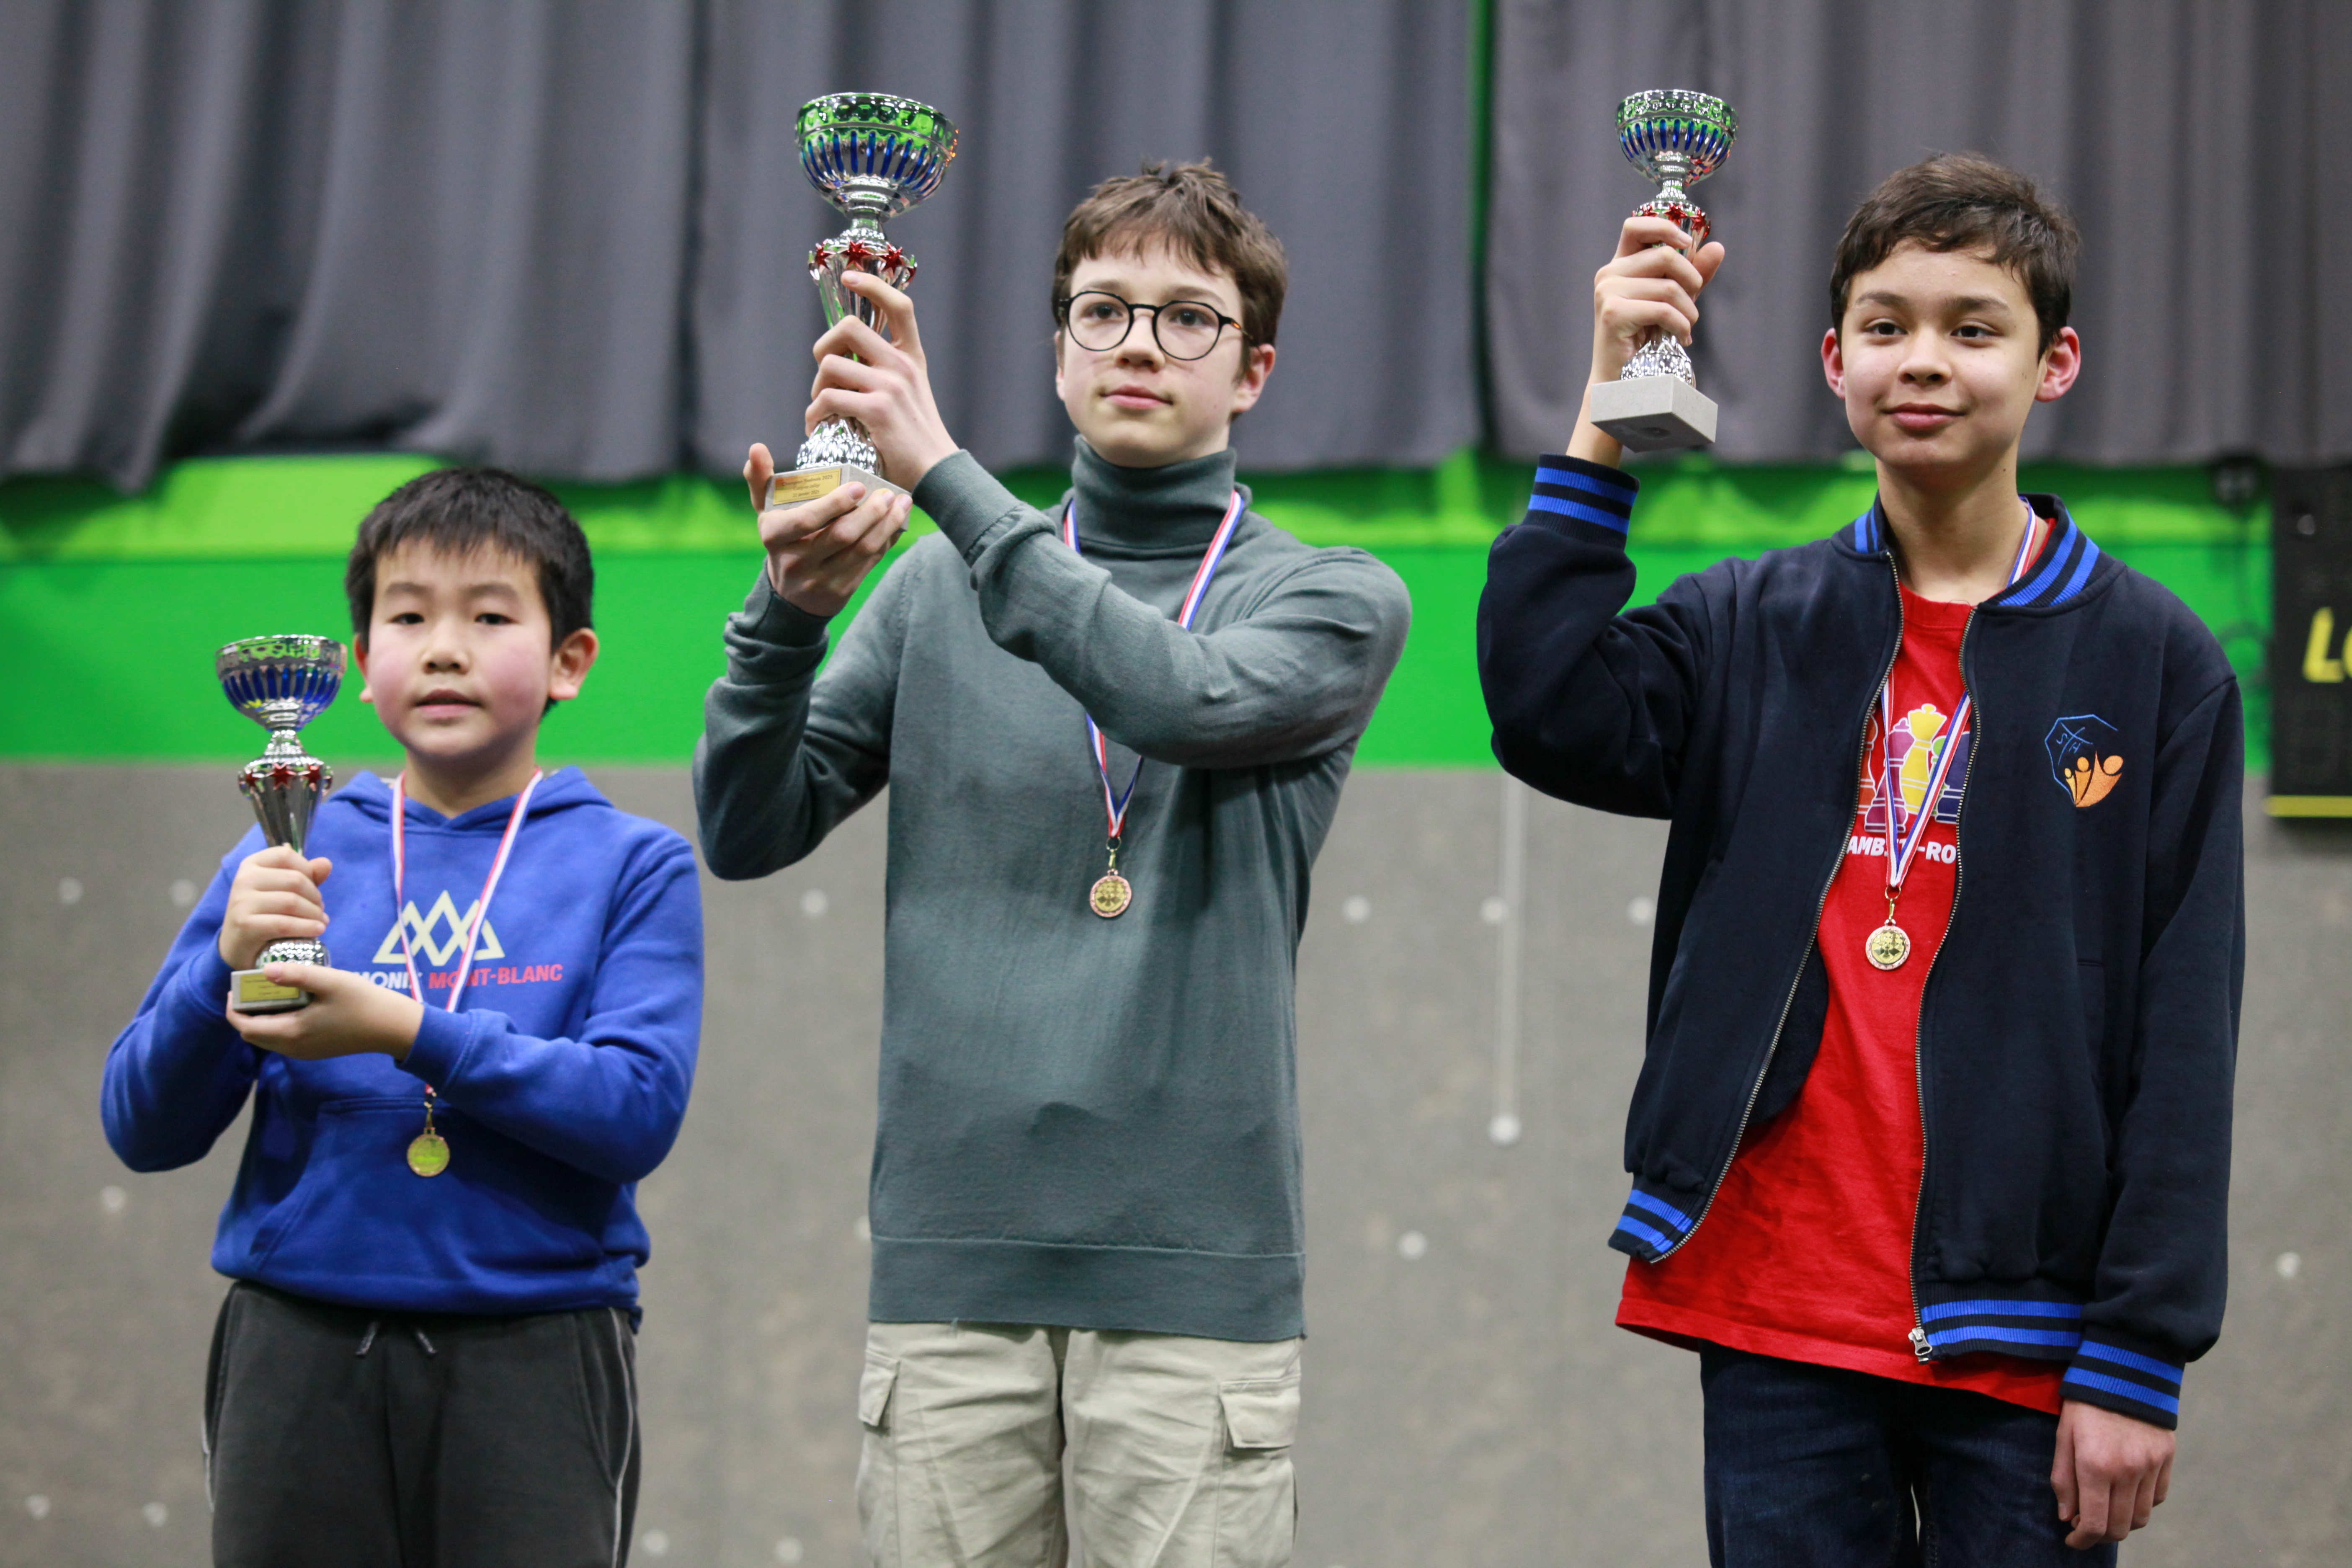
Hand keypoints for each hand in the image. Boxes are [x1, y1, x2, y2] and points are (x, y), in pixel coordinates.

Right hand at [218, 846, 331, 970]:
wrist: (239, 946)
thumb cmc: (266, 913)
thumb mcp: (284, 890)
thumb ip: (306, 875)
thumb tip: (326, 863)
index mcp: (252, 865)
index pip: (286, 855)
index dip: (307, 870)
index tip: (313, 887)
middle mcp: (244, 879)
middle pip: (295, 880)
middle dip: (315, 897)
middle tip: (319, 910)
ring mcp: (242, 902)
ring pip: (292, 902)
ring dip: (314, 914)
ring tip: (320, 922)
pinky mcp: (245, 925)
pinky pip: (284, 924)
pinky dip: (307, 927)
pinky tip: (318, 930)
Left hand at [227, 963, 423, 1061]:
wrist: (391, 1027)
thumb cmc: (363, 1001)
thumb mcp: (330, 981)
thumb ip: (296, 975)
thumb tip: (265, 969)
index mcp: (291, 1033)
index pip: (245, 1026)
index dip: (234, 1008)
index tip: (236, 987)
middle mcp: (292, 1048)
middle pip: (252, 1035)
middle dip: (244, 1013)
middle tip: (250, 987)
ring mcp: (303, 1052)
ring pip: (266, 1038)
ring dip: (260, 1018)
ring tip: (268, 992)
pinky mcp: (313, 1050)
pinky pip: (282, 1039)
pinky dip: (275, 1023)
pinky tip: (290, 1003)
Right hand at [742, 444, 912, 616]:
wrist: (790, 595)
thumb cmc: (782, 540)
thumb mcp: (765, 512)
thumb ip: (760, 479)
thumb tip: (757, 448)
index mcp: (775, 537)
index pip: (805, 520)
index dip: (833, 504)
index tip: (858, 486)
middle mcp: (796, 562)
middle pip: (841, 536)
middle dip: (869, 513)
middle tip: (887, 493)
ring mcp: (821, 579)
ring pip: (861, 550)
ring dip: (886, 525)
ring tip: (901, 503)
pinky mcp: (842, 590)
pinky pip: (870, 562)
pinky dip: (887, 540)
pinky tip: (897, 522)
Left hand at [805, 271, 959, 490]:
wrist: (937, 474)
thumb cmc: (916, 440)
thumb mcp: (910, 396)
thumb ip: (886, 373)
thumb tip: (844, 361)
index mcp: (912, 357)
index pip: (899, 305)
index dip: (872, 285)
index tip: (850, 277)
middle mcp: (903, 365)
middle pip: (849, 326)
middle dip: (824, 346)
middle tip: (824, 374)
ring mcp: (891, 385)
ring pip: (831, 364)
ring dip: (816, 388)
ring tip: (820, 409)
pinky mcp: (877, 409)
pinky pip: (828, 398)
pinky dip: (815, 414)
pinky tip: (818, 426)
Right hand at [1566, 214, 1726, 464]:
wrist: (1620, 382)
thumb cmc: (1644, 341)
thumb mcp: (1673, 301)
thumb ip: (1693, 275)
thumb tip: (1717, 247)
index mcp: (1619, 265)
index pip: (1636, 225)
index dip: (1664, 226)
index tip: (1687, 243)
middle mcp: (1609, 274)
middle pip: (1665, 256)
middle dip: (1691, 279)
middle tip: (1694, 304)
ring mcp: (1608, 293)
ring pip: (1669, 286)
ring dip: (1689, 310)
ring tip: (1686, 327)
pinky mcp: (1613, 313)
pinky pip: (1663, 308)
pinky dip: (1681, 324)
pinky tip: (1682, 338)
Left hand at [2051, 1398, 2173, 1547]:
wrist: (2124, 1370)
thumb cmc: (2085, 1403)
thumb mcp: (2063, 1436)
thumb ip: (2063, 1480)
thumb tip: (2068, 1518)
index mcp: (2095, 1465)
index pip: (2094, 1524)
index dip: (2082, 1541)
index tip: (2073, 1540)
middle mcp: (2127, 1471)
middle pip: (2120, 1527)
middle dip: (2101, 1535)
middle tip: (2086, 1528)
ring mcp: (2151, 1466)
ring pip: (2141, 1517)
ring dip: (2122, 1523)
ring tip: (2105, 1510)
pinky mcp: (2167, 1459)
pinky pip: (2157, 1498)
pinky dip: (2141, 1505)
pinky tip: (2125, 1494)